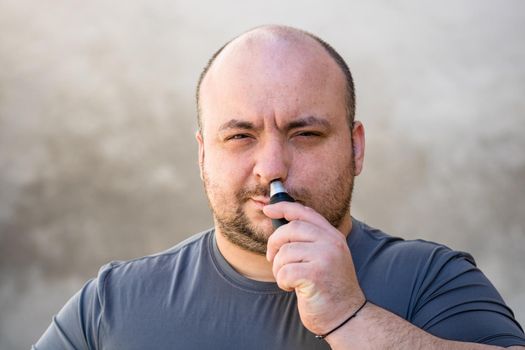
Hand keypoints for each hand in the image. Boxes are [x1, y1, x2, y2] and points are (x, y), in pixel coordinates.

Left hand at [263, 201, 364, 335]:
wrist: (346, 316)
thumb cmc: (329, 289)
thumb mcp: (325, 257)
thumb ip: (310, 240)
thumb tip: (281, 223)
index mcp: (333, 236)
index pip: (305, 212)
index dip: (283, 207)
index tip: (268, 209)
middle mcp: (331, 243)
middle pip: (290, 228)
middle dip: (274, 243)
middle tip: (272, 258)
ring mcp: (325, 258)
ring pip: (284, 252)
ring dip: (278, 268)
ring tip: (289, 279)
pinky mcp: (315, 275)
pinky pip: (284, 271)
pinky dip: (282, 282)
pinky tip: (293, 288)